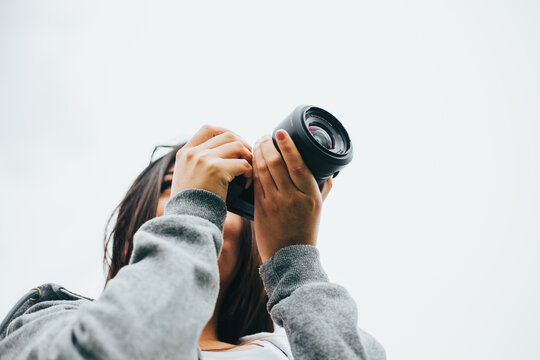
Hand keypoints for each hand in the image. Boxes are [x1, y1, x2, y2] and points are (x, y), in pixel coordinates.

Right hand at [171, 125, 252, 200]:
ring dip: (248, 156)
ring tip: (249, 170)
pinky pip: (243, 164)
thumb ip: (198, 163)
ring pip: (237, 146)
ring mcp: (204, 159)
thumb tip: (222, 155)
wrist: (187, 220)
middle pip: (227, 135)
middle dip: (242, 144)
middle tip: (248, 157)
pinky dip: (249, 173)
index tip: (235, 142)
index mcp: (185, 153)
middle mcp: (193, 153)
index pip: (208, 129)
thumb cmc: (190, 205)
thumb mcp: (186, 178)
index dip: (225, 132)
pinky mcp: (216, 169)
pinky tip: (246, 184)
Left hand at [252, 130, 332, 262]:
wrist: (289, 256)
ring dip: (258, 153)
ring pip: (262, 170)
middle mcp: (292, 197)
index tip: (280, 132)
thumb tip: (328, 170)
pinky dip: (252, 168)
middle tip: (266, 136)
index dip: (287, 146)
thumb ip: (323, 187)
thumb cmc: (306, 230)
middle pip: (275, 163)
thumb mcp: (319, 207)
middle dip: (267, 145)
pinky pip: (255, 183)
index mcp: (310, 195)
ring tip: (258, 143)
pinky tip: (252, 160)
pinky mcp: (260, 209)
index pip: (297, 164)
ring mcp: (274, 203)